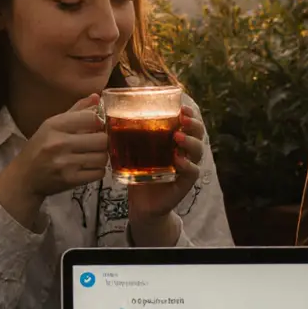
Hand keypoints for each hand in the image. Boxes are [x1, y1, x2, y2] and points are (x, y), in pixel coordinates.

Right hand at [0, 95, 108, 228]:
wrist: (24, 177)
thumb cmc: (39, 148)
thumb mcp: (52, 125)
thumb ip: (76, 111)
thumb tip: (96, 97)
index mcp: (55, 125)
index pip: (92, 118)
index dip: (100, 122)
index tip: (96, 127)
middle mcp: (60, 143)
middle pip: (102, 139)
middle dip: (102, 141)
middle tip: (96, 143)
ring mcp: (65, 163)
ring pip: (102, 157)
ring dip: (100, 157)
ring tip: (91, 156)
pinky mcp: (70, 180)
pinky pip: (99, 173)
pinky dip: (97, 170)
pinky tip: (88, 167)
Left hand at [126, 105, 204, 241]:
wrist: (141, 203)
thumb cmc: (139, 172)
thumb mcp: (133, 150)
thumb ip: (128, 134)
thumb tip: (109, 115)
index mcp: (175, 140)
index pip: (189, 122)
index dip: (189, 113)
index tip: (181, 106)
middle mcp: (185, 151)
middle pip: (199, 133)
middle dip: (193, 123)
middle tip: (182, 118)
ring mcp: (187, 167)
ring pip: (198, 151)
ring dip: (190, 141)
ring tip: (177, 136)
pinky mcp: (185, 183)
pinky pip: (193, 172)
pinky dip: (187, 165)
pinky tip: (178, 160)